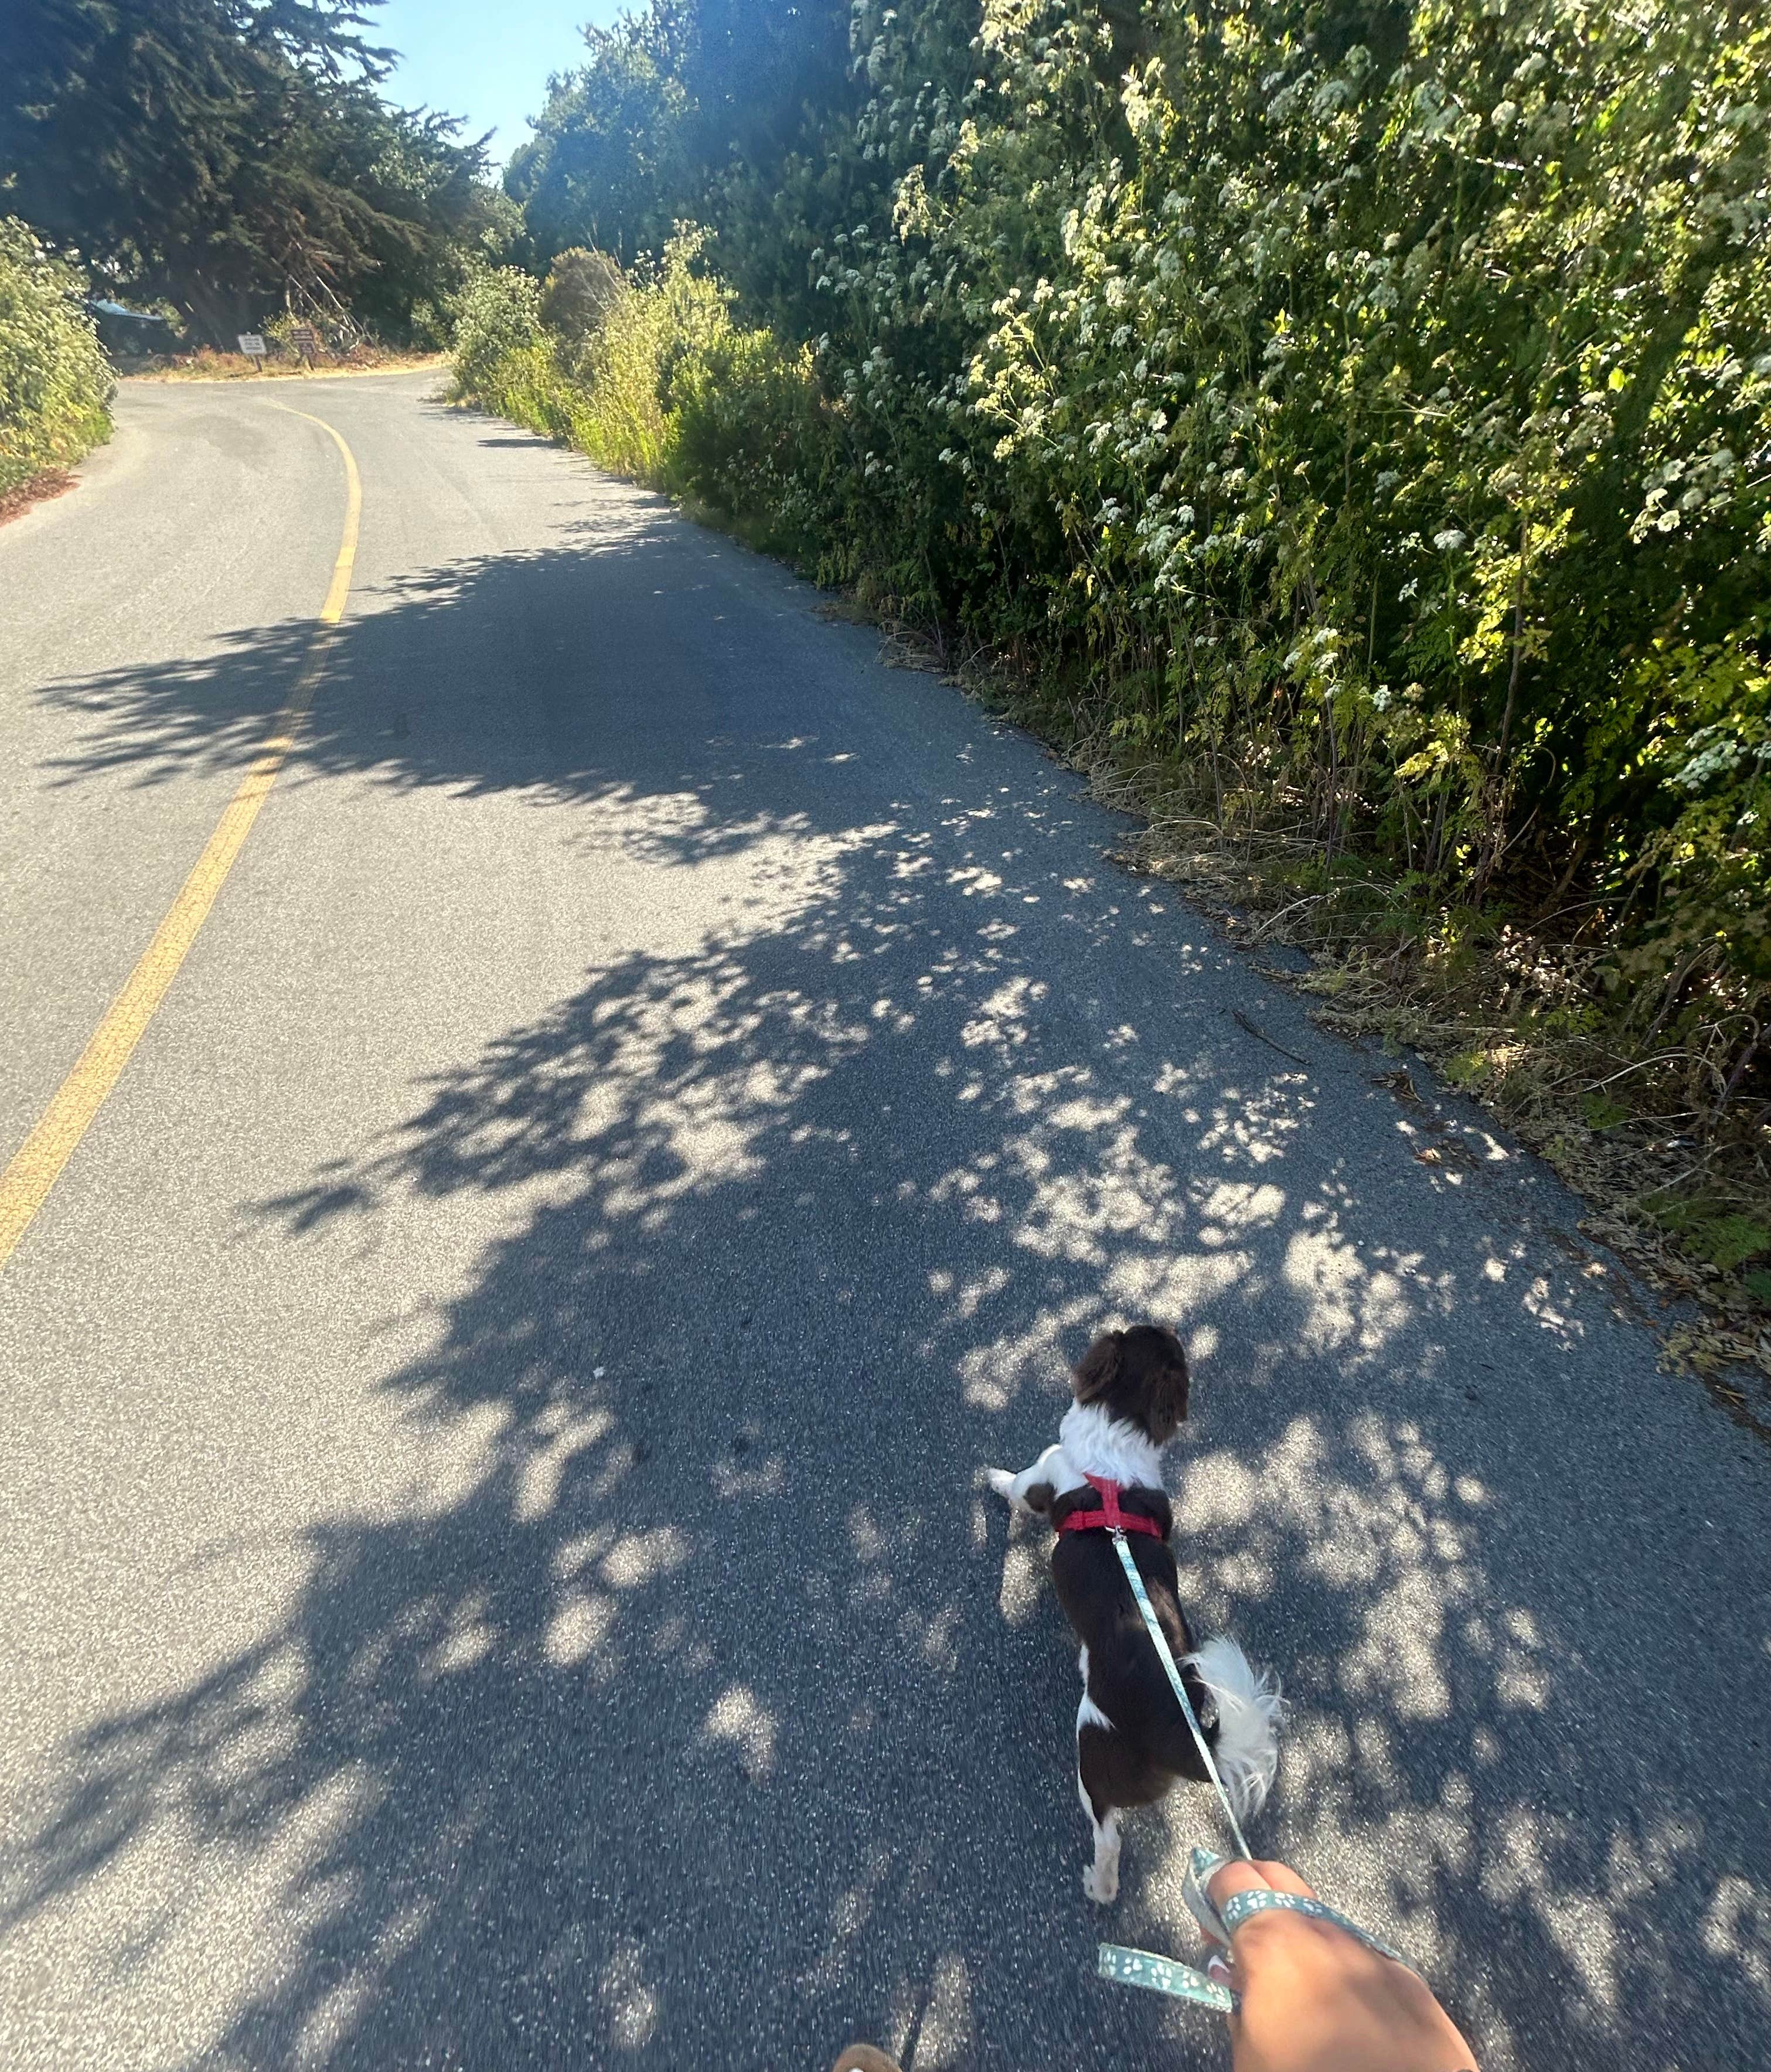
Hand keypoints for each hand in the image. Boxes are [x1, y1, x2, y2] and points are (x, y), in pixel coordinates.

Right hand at [1206, 1858, 1476, 2071]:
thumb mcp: (1248, 2054)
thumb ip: (1239, 2003)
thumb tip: (1241, 1982)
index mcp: (1273, 1944)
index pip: (1233, 1879)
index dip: (1215, 1896)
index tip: (1212, 1926)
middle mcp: (1323, 1933)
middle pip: (1279, 1880)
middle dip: (1256, 1898)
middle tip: (1247, 1943)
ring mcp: (1372, 1953)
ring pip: (1326, 1924)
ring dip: (1305, 1940)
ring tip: (1300, 1989)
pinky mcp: (1411, 1982)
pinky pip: (1367, 1960)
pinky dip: (1348, 1972)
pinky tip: (1350, 2013)